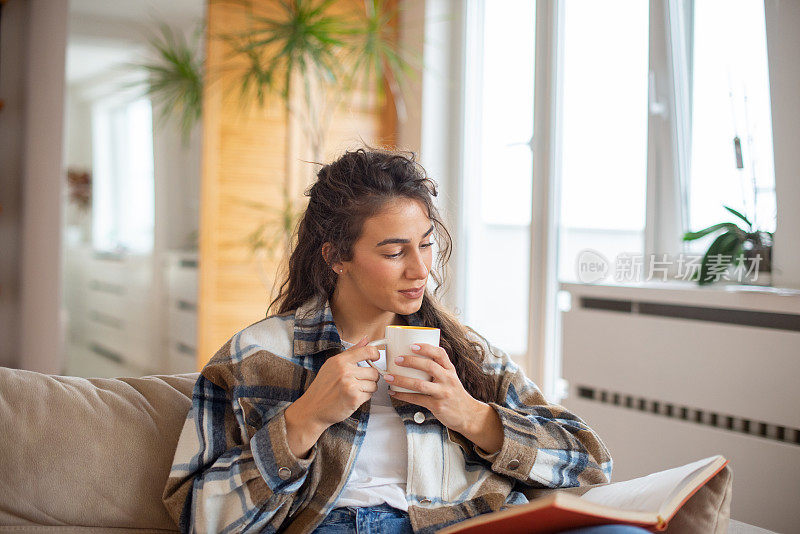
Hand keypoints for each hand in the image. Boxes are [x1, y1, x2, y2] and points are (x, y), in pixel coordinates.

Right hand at [284, 336, 379, 456]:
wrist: (313, 408)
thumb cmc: (323, 387)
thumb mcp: (332, 365)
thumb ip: (351, 352)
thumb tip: (366, 339)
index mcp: (340, 360)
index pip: (367, 351)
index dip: (375, 354)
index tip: (375, 358)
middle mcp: (345, 371)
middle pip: (374, 371)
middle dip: (370, 378)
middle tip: (360, 381)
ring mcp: (350, 385)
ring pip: (373, 384)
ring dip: (368, 389)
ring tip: (355, 390)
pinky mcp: (354, 398)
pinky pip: (369, 395)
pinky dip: (364, 398)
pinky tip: (353, 398)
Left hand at [386, 343, 503, 453]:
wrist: (468, 414)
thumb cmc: (454, 394)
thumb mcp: (451, 378)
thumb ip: (438, 368)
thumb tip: (415, 357)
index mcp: (450, 370)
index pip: (440, 354)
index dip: (426, 348)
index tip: (413, 345)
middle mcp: (448, 380)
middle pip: (429, 366)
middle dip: (411, 361)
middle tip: (397, 360)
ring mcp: (443, 393)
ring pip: (420, 385)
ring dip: (401, 380)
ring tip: (389, 377)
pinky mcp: (437, 406)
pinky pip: (417, 399)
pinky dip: (403, 396)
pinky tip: (394, 393)